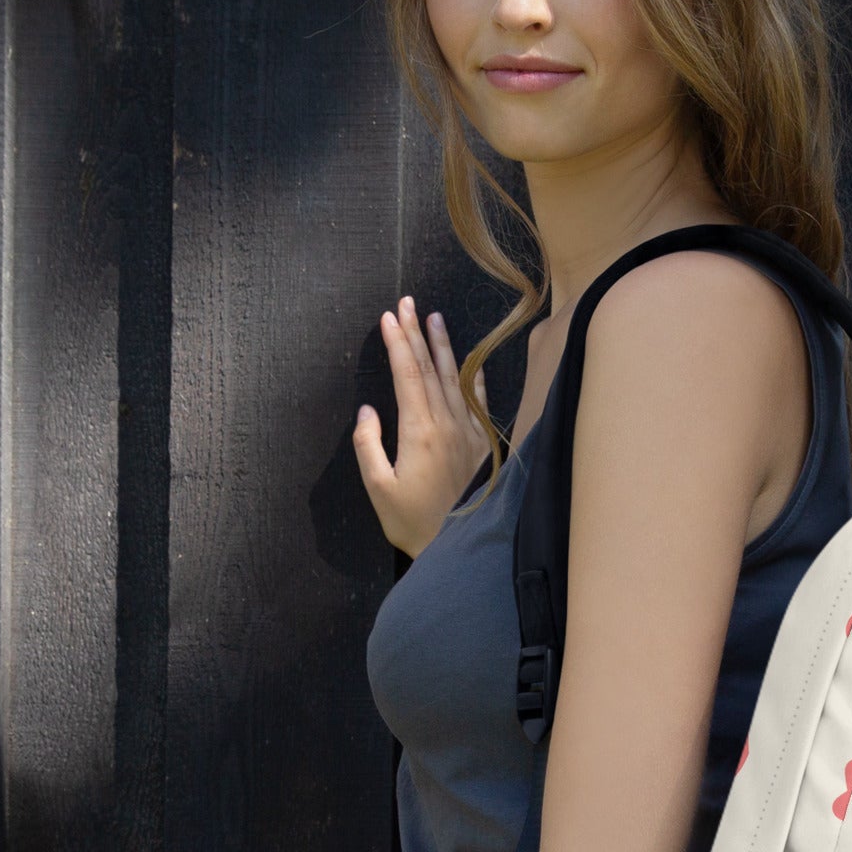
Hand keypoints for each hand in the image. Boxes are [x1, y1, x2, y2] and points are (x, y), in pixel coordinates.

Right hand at [354, 296, 491, 556]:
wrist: (463, 547)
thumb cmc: (414, 523)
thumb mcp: (379, 489)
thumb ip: (369, 446)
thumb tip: (368, 412)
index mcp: (418, 432)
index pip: (407, 374)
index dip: (397, 343)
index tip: (389, 317)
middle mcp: (447, 425)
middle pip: (429, 369)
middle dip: (416, 333)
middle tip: (408, 303)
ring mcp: (469, 432)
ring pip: (454, 379)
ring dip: (443, 347)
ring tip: (436, 318)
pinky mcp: (483, 445)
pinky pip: (477, 401)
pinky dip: (472, 377)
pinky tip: (470, 361)